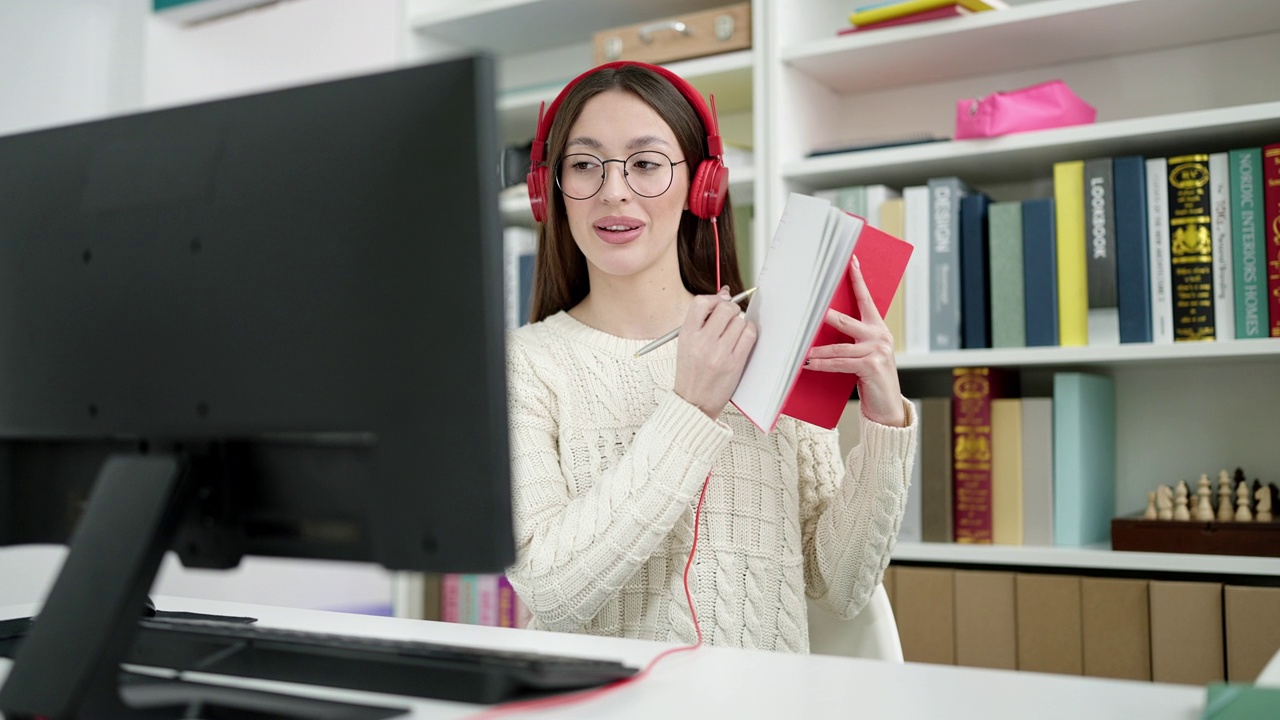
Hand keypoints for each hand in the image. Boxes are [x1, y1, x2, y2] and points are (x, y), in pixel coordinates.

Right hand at [674, 287, 757, 418]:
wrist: (693, 402)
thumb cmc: (691, 373)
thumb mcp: (686, 344)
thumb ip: (702, 320)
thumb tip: (723, 293)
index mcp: (687, 335)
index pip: (701, 303)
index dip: (714, 298)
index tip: (719, 302)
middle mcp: (702, 342)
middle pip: (725, 308)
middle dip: (731, 308)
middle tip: (730, 316)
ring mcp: (719, 353)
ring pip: (739, 320)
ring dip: (740, 322)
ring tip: (734, 333)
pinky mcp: (734, 363)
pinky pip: (749, 335)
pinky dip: (749, 332)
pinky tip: (743, 338)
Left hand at [803, 256, 905, 426]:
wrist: (887, 406)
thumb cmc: (872, 378)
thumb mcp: (865, 354)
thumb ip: (852, 341)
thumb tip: (823, 327)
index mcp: (878, 329)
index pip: (866, 299)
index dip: (858, 279)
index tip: (850, 261)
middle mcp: (880, 335)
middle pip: (846, 320)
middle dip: (824, 314)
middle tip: (807, 306)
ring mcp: (877, 350)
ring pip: (838, 346)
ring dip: (816, 349)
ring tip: (800, 349)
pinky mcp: (871, 365)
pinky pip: (840, 362)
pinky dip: (822, 364)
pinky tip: (810, 364)